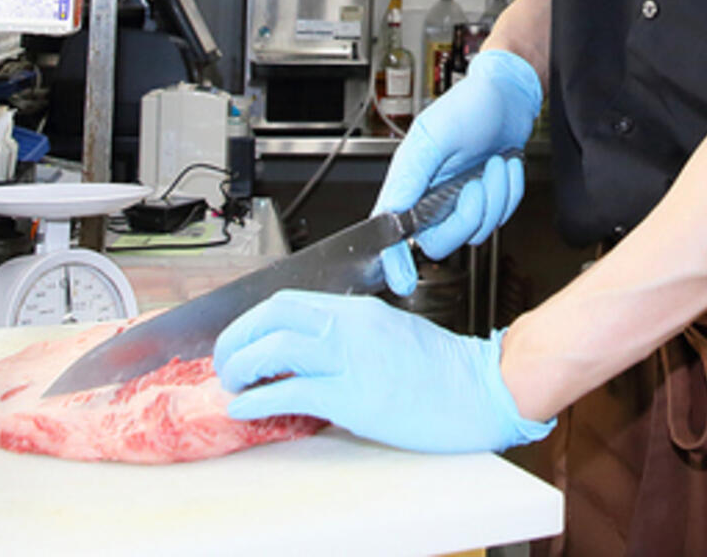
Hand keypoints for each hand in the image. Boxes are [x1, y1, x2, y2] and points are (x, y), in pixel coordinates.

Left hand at [215, 290, 552, 453]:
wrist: (482, 389)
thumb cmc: (444, 369)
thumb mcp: (392, 334)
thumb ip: (352, 334)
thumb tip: (309, 350)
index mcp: (359, 309)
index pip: (288, 299)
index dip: (251, 318)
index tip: (238, 338)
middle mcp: (352, 326)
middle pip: (273, 316)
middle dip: (236, 338)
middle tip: (223, 361)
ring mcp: (353, 360)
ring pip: (276, 347)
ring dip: (241, 365)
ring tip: (231, 383)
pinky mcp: (356, 397)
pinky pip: (292, 391)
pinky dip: (259, 398)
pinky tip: (246, 407)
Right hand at [373, 48, 540, 293]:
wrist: (509, 96)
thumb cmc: (469, 105)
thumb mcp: (434, 137)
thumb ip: (410, 177)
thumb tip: (391, 212)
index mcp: (410, 182)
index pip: (392, 232)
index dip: (393, 261)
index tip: (400, 280)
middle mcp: (432, 196)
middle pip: (441, 242)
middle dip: (468, 216)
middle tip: (476, 184)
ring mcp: (460, 201)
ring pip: (476, 231)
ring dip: (494, 197)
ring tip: (492, 164)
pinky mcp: (485, 199)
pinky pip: (500, 217)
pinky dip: (508, 192)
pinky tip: (504, 166)